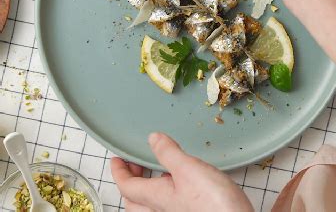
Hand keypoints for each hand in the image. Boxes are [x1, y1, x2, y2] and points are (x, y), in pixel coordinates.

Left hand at [111, 133, 252, 211]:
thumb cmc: (212, 202)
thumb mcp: (188, 169)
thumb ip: (169, 153)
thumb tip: (152, 138)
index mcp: (156, 198)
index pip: (127, 186)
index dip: (118, 171)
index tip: (116, 159)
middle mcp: (162, 210)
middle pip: (134, 200)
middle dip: (129, 180)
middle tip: (133, 163)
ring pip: (149, 204)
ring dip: (145, 186)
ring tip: (153, 169)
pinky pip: (165, 204)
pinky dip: (163, 190)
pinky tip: (177, 181)